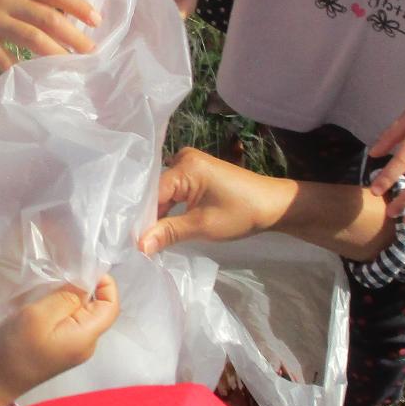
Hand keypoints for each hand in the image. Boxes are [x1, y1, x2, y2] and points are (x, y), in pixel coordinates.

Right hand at [0, 0, 98, 72]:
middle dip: (73, 34)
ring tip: (71, 67)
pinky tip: (33, 80)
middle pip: (46, 16)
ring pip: (29, 37)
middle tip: (92, 51)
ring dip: (53, 54)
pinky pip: (0, 57)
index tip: (97, 19)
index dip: (77, 3)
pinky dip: (17, 69)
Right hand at [0, 276, 121, 405]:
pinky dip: (62, 310)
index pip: (112, 306)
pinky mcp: (63, 348)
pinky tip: (45, 307)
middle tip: (60, 278)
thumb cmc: (17, 347)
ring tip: (49, 292)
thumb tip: (85, 284)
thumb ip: (66, 297)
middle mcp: (87, 344)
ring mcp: (76, 348)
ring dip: (70, 299)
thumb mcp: (39, 314)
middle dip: (84, 290)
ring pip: (83, 315)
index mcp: (86, 336)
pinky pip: (71, 323)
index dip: (105, 284)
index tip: (83, 270)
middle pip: (99, 309)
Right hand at [139, 147, 295, 254]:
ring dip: (158, 214)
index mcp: (185, 165)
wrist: (273, 205)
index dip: (141, 219)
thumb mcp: (202, 226)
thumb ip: (168, 233)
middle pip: (156, 191)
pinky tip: (161, 226)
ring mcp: (190, 164)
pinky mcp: (196, 173)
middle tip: (134, 243)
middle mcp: (183, 158)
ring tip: (144, 238)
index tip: (130, 243)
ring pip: (164, 193)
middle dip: (149, 216)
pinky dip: (170, 209)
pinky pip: (174, 191)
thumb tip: (139, 246)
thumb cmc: (241, 213)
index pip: (152, 194)